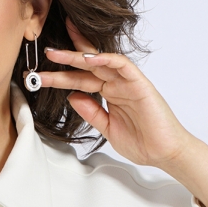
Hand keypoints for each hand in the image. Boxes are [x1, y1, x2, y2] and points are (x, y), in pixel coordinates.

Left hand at [38, 19, 207, 206]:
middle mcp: (117, 84)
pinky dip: (105, 59)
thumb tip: (71, 96)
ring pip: (100, 62)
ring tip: (57, 53)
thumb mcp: (106, 128)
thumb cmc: (142, 141)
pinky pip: (122, 65)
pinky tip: (88, 58)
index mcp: (109, 93)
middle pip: (87, 67)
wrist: (164, 153)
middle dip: (65, 60)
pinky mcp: (139, 83)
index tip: (43, 69)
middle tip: (45, 53)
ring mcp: (128, 82)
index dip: (64, 71)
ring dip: (78, 55)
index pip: (83, 77)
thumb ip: (90, 111)